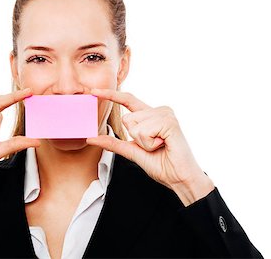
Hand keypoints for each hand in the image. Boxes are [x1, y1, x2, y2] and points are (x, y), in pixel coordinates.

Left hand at [86, 89, 213, 205]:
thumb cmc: (161, 165)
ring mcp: (165, 114)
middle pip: (127, 118)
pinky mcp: (169, 122)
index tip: (93, 92)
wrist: (179, 178)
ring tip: (160, 146)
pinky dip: (150, 144)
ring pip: (134, 125)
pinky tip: (164, 145)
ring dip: (143, 143)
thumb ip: (112, 143)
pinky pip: (144, 131)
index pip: (127, 100)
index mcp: (150, 116)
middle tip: (153, 146)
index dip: (111, 95)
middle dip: (135, 138)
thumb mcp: (131, 151)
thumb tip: (91, 137)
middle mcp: (158, 111)